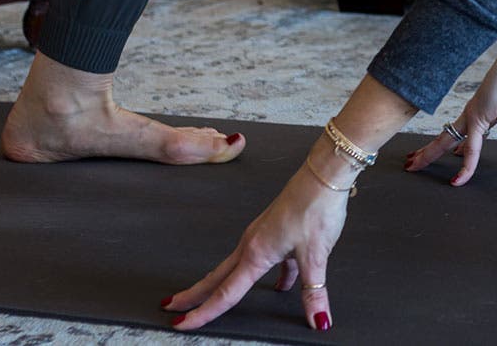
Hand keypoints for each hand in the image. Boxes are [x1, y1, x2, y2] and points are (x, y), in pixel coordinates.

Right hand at [164, 146, 354, 331]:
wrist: (324, 174)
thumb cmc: (316, 206)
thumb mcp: (316, 255)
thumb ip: (314, 292)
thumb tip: (319, 320)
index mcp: (256, 253)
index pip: (225, 293)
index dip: (203, 312)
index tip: (181, 323)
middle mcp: (252, 244)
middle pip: (217, 278)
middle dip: (194, 295)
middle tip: (172, 306)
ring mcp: (261, 236)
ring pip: (235, 268)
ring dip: (220, 285)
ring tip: (211, 298)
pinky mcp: (275, 231)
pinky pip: (263, 260)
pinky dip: (264, 275)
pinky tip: (280, 284)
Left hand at [404, 50, 496, 184]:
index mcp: (485, 114)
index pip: (468, 134)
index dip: (459, 146)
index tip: (454, 155)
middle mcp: (472, 115)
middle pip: (446, 137)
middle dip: (430, 150)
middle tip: (414, 161)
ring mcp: (470, 117)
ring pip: (444, 141)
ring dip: (428, 154)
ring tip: (412, 165)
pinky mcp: (476, 119)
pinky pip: (471, 148)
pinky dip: (466, 166)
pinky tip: (459, 179)